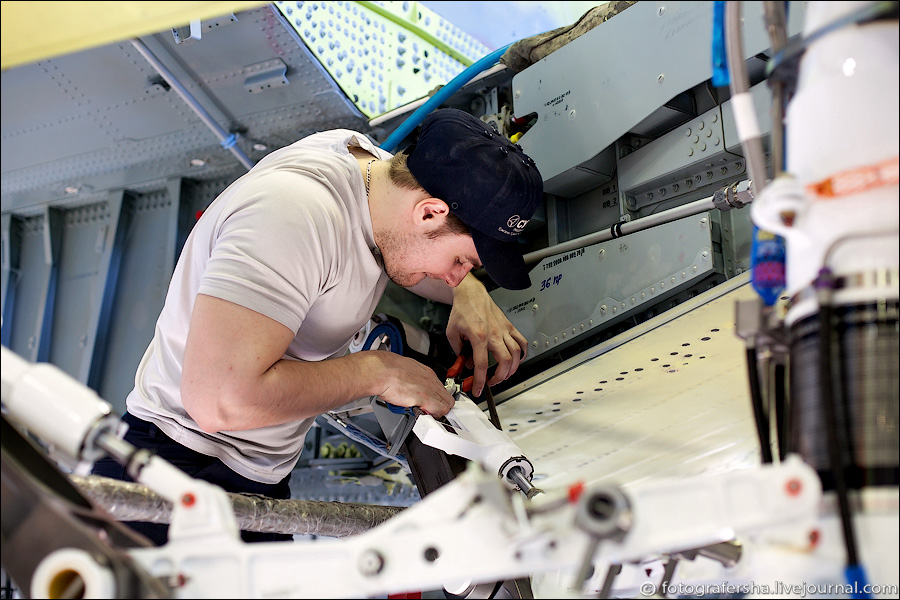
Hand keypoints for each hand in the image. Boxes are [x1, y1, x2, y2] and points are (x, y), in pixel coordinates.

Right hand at [363, 351, 455, 417]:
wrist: (381, 371)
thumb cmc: (386, 370)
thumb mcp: (403, 371)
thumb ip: (410, 380)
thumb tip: (407, 386)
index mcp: (425, 372)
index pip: (440, 388)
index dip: (435, 398)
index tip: (430, 403)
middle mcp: (430, 380)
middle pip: (446, 397)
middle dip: (439, 406)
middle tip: (429, 412)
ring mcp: (430, 389)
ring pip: (447, 404)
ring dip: (437, 412)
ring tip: (426, 415)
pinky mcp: (426, 399)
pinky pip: (440, 410)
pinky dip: (434, 417)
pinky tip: (424, 417)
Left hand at [446, 274, 527, 396]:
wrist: (471, 294)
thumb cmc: (462, 310)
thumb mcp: (452, 333)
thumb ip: (459, 352)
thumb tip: (466, 365)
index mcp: (478, 336)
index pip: (482, 365)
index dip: (480, 381)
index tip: (477, 389)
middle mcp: (494, 334)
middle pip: (505, 362)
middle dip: (500, 377)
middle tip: (491, 382)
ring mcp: (504, 330)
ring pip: (517, 354)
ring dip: (512, 369)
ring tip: (504, 375)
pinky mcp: (509, 326)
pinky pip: (522, 342)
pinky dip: (523, 353)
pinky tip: (517, 360)